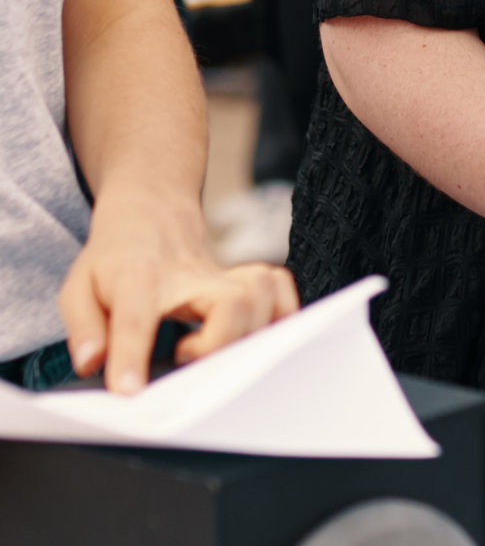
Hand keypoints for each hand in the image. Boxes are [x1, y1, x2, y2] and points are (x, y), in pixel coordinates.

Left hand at [59, 190, 299, 393]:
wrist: (151, 216)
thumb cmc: (115, 260)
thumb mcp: (79, 288)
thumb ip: (84, 327)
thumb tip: (93, 363)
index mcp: (139, 278)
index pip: (137, 316)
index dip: (132, 355)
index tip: (130, 390)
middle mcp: (192, 275)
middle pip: (231, 302)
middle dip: (220, 344)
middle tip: (185, 360)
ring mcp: (226, 275)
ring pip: (263, 297)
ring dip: (249, 334)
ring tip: (215, 352)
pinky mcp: (248, 279)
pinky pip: (282, 293)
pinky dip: (279, 318)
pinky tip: (253, 338)